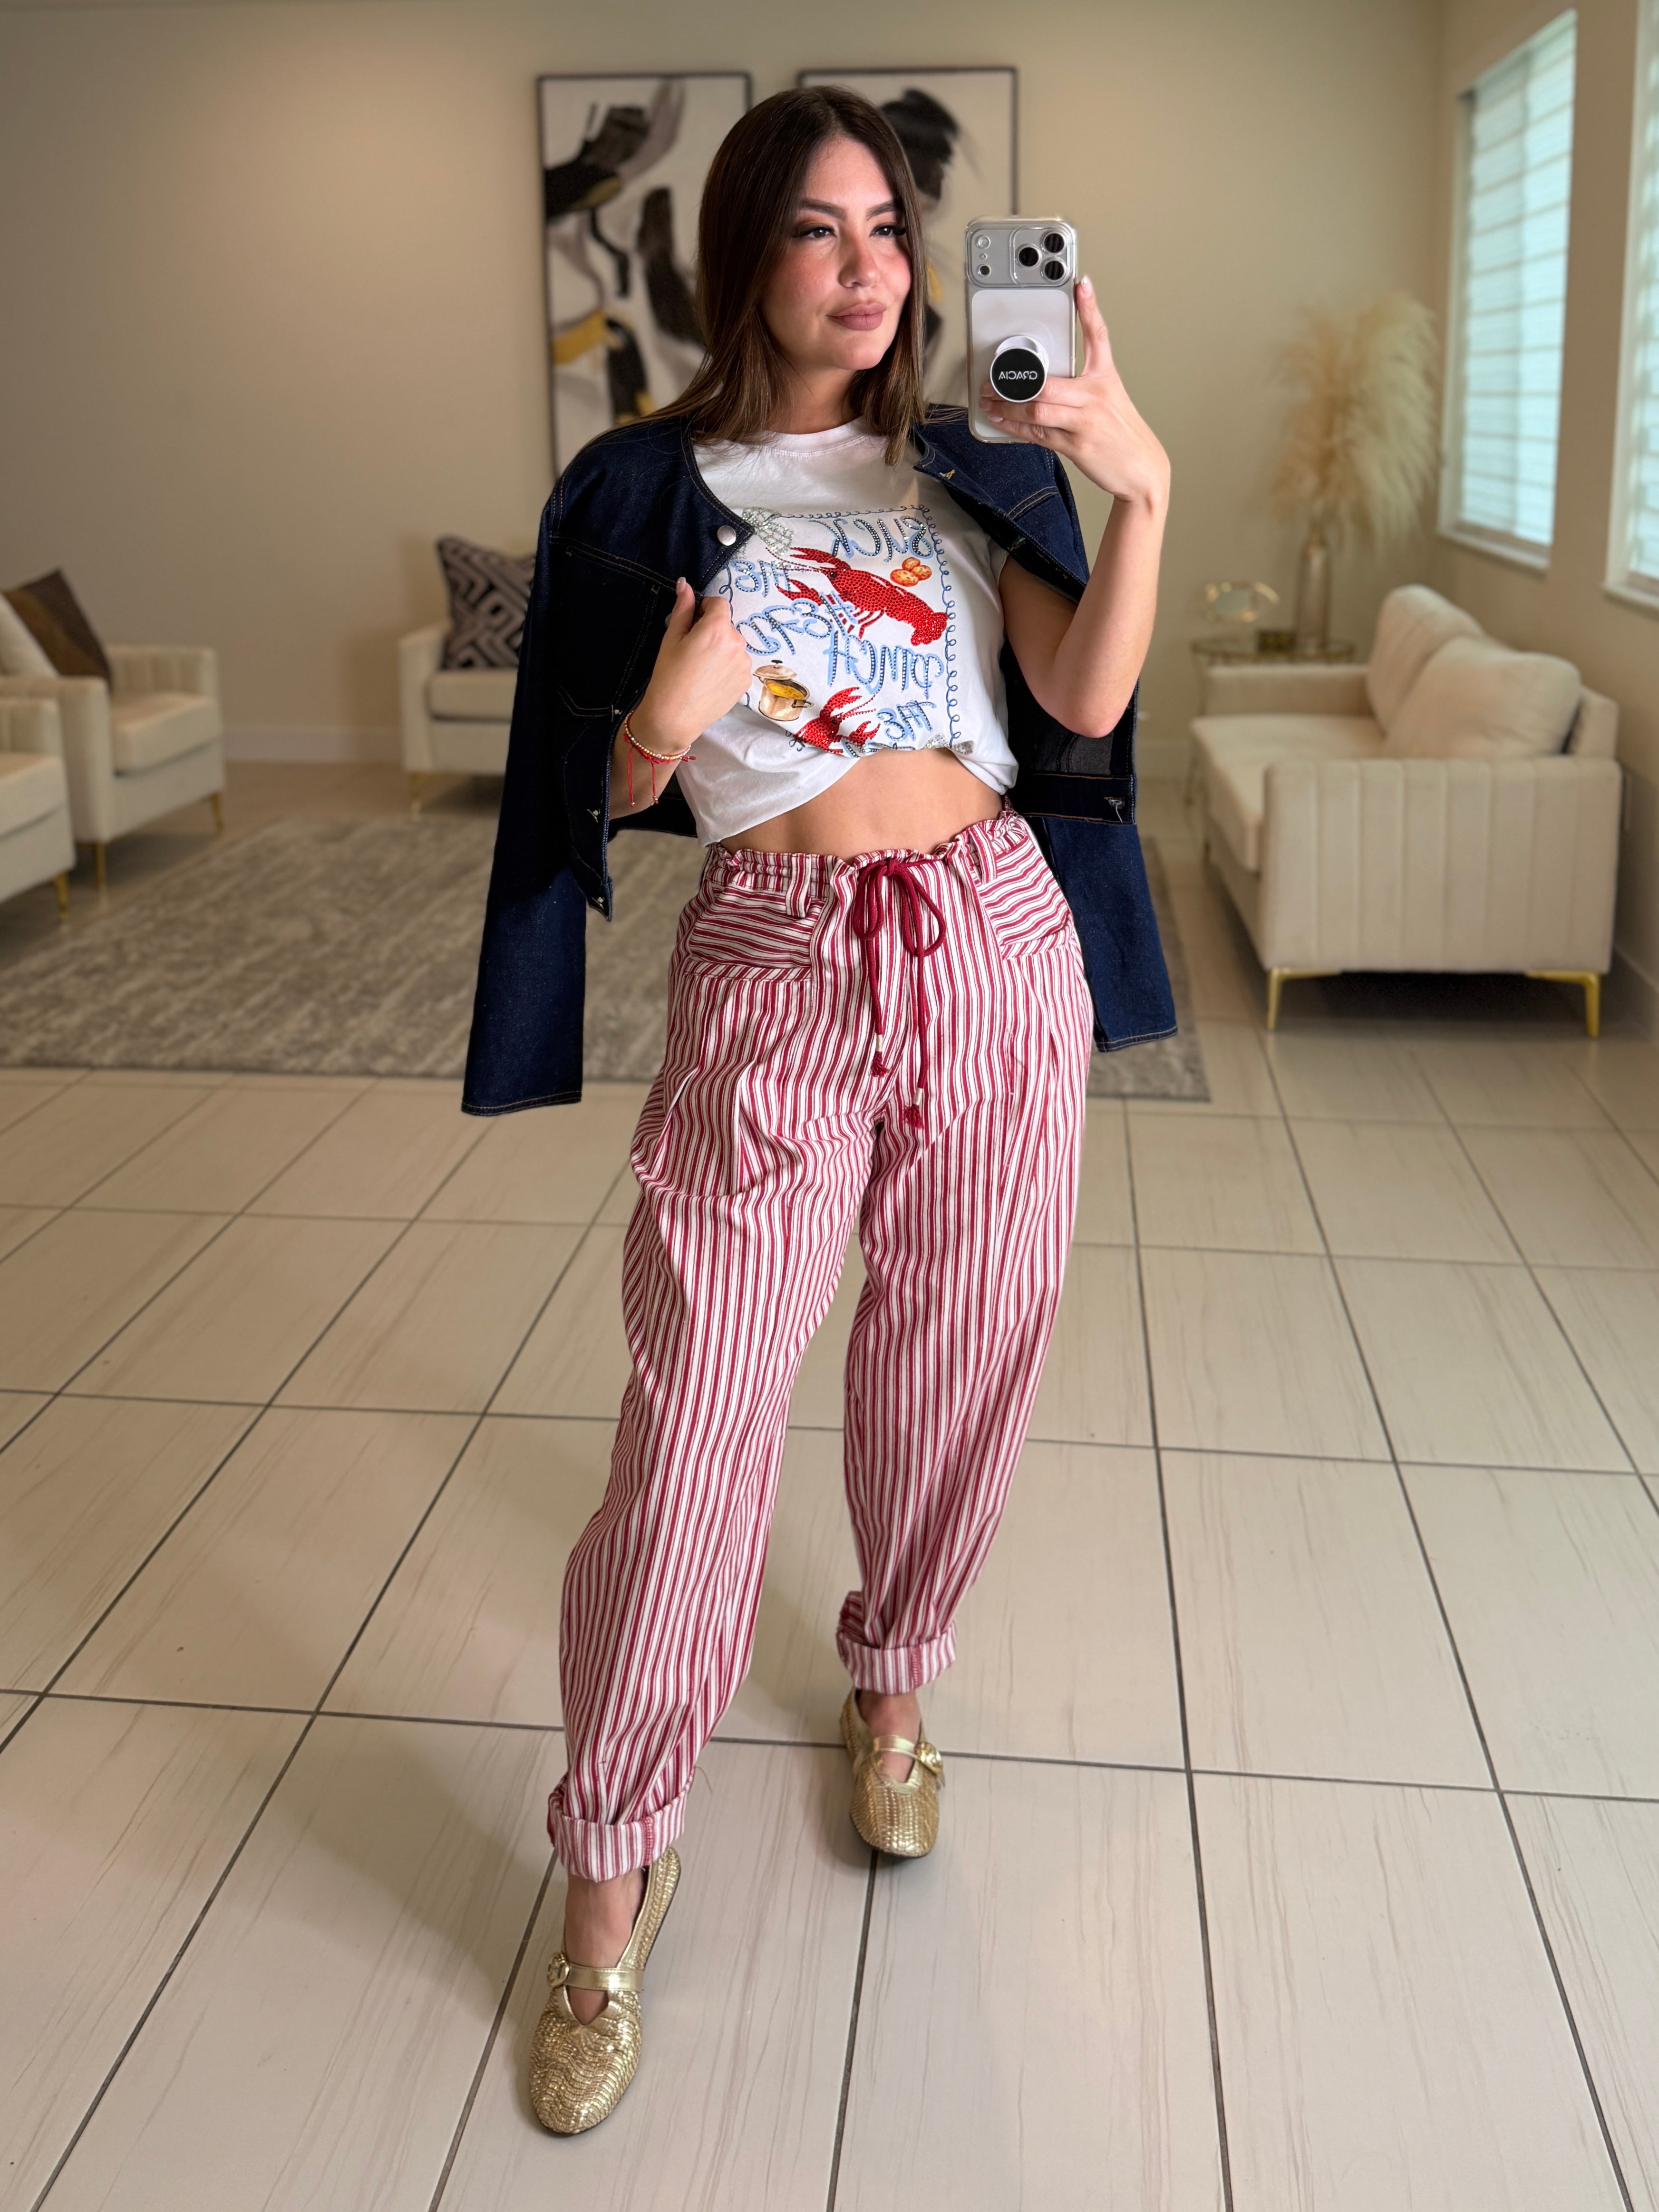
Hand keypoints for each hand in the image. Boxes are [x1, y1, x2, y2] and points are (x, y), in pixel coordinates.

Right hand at [630, 579, 751, 752]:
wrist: (675, 717)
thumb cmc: (668, 676)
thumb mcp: (672, 638)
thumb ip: (683, 608)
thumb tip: (685, 584)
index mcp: (717, 628)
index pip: (719, 603)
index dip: (705, 610)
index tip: (693, 624)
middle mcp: (737, 643)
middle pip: (727, 625)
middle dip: (713, 631)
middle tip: (693, 651)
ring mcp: (745, 663)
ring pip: (733, 645)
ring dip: (722, 649)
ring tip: (702, 669)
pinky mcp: (747, 681)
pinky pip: (738, 663)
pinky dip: (727, 666)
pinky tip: (711, 679)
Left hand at [981, 276, 1169, 508]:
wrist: (1142, 470)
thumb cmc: (1122, 434)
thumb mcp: (1110, 399)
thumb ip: (1081, 387)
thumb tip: (1045, 381)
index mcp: (1106, 379)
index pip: (1098, 337)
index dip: (1090, 309)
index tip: (1081, 285)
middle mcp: (1096, 397)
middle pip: (1048, 383)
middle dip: (1014, 384)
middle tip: (992, 379)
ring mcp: (1085, 422)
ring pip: (1038, 410)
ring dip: (1008, 407)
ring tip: (989, 401)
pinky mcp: (1077, 446)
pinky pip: (1038, 435)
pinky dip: (1015, 428)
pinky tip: (1000, 421)